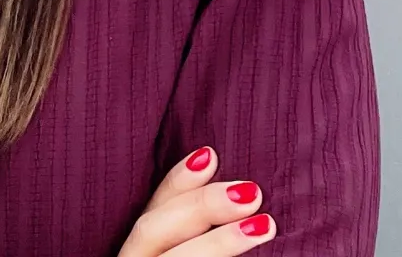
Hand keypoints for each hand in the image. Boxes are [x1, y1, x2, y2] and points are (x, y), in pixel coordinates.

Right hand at [118, 147, 276, 254]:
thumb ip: (191, 222)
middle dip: (199, 207)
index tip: (210, 154)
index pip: (149, 207)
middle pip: (151, 229)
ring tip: (265, 224)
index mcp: (137, 246)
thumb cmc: (184, 254)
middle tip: (251, 191)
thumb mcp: (181, 238)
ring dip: (219, 243)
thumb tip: (241, 187)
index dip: (177, 180)